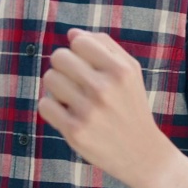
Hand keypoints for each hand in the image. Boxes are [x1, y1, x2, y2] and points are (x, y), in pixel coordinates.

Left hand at [40, 29, 175, 187]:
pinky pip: (45, 105)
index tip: (86, 65)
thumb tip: (72, 33)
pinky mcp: (75, 132)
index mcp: (120, 71)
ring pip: (49, 79)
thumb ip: (104, 46)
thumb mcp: (130, 72)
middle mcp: (104, 89)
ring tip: (72, 97)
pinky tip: (67, 113)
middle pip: (59, 57)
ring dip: (57, 87)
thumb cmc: (131, 106)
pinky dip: (52, 107)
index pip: (79, 41)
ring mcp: (89, 112)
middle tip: (74, 80)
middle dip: (63, 66)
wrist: (142, 154)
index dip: (78, 51)